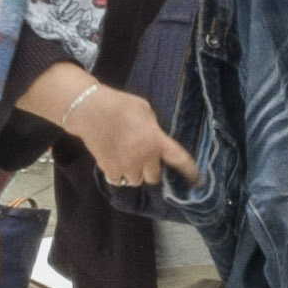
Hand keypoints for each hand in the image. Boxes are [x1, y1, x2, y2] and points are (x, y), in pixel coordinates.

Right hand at [63, 86, 198, 186]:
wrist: (90, 110)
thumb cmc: (120, 105)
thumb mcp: (146, 111)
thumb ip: (155, 130)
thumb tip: (157, 141)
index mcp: (156, 140)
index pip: (179, 160)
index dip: (190, 172)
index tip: (198, 182)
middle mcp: (143, 157)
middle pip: (154, 178)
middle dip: (151, 170)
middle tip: (143, 157)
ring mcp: (126, 166)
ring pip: (136, 181)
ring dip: (134, 173)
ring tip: (126, 159)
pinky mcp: (110, 169)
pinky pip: (119, 180)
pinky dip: (118, 174)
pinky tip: (114, 160)